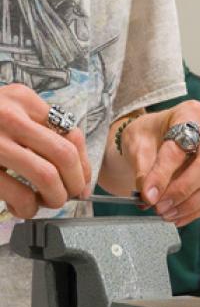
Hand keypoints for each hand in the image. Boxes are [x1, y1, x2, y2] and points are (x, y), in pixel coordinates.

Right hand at [0, 84, 90, 217]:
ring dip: (55, 197)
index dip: (83, 163)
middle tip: (70, 195)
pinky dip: (27, 206)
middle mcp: (9, 115)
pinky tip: (22, 207)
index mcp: (21, 99)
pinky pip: (17, 192)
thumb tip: (74, 165)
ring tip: (48, 203)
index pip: (70, 133)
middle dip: (74, 182)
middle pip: (64, 155)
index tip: (83, 180)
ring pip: (46, 175)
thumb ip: (36, 126)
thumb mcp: (6, 108)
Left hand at [120, 100, 199, 227]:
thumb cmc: (151, 134)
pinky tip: (178, 216)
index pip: (181, 147)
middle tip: (160, 207)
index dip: (162, 174)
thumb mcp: (138, 143)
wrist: (157, 137)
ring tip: (167, 214)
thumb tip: (149, 195)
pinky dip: (197, 210)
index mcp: (191, 113)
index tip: (147, 195)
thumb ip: (144, 168)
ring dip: (192, 204)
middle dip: (184, 190)